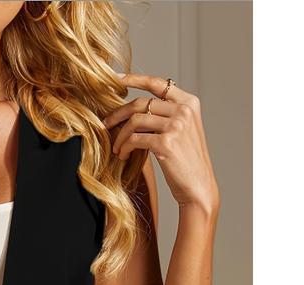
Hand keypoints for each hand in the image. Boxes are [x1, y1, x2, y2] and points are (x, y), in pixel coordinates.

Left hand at [102, 73, 219, 212]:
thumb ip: (165, 116)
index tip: (114, 79)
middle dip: (118, 114)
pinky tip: (123, 155)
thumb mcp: (182, 131)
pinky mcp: (166, 143)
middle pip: (140, 103)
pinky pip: (135, 139)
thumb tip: (133, 110)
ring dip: (120, 136)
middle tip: (105, 125)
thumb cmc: (186, 162)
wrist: (198, 186)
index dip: (133, 79)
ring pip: (135, 121)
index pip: (157, 83)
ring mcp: (176, 125)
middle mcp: (184, 110)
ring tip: (117, 148)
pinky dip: (124, 147)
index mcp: (189, 103)